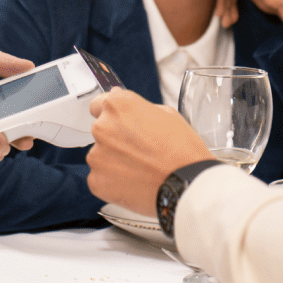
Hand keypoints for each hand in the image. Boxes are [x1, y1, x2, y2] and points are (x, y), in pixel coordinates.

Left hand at [85, 89, 212, 215]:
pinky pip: (100, 177)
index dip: (114, 116)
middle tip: (140, 150)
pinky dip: (112, 180)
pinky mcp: (96, 180)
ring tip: (140, 168)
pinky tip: (134, 182)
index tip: (123, 125)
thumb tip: (119, 97)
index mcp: (118, 105)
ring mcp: (96, 155)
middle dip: (115, 138)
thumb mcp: (167, 114)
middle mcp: (102, 127)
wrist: (187, 185)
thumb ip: (136, 106)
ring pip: (100, 155)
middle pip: (101, 130)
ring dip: (113, 160)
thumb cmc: (182, 150)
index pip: (98, 104)